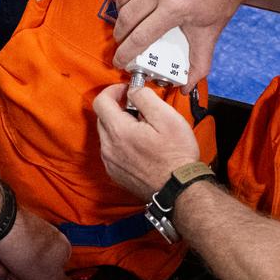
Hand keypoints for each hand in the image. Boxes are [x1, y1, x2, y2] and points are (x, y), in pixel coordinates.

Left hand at [0, 207, 92, 279]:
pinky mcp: (5, 238)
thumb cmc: (29, 251)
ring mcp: (23, 239)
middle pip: (31, 276)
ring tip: (4, 264)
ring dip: (5, 272)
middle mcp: (43, 244)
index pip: (53, 278)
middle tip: (16, 276)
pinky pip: (0, 258)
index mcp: (61, 251)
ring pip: (12, 269)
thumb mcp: (53, 279)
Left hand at [93, 83, 202, 199]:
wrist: (179, 189)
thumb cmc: (176, 155)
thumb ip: (144, 97)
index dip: (113, 90)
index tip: (126, 91)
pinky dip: (121, 144)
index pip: (100, 101)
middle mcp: (108, 148)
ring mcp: (110, 163)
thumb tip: (133, 90)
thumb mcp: (166, 117)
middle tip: (139, 111)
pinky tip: (140, 147)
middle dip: (117, 109)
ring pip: (107, 135)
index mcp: (118, 131)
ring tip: (142, 131)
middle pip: (102, 118)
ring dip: (119, 127)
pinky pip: (111, 151)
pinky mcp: (115, 174)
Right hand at [112, 0, 249, 87]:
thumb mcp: (209, 33)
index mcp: (174, 7)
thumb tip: (186, 87)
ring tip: (128, 17)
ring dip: (122, 9)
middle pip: (127, 16)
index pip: (139, 37)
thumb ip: (198, 63)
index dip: (125, 53)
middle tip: (124, 41)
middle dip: (121, 34)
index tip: (119, 61)